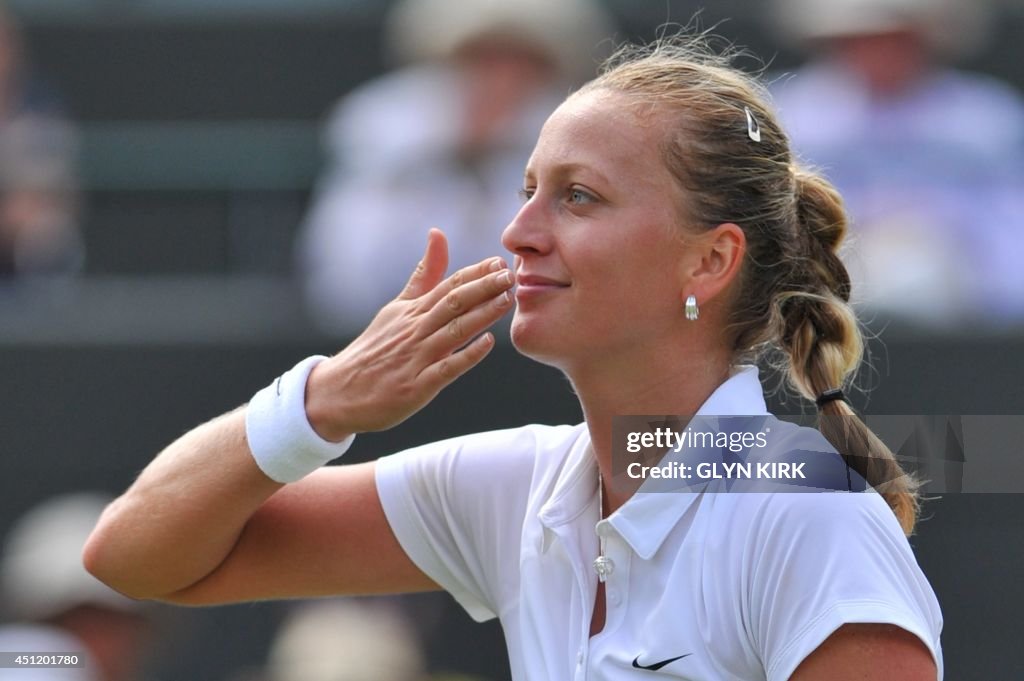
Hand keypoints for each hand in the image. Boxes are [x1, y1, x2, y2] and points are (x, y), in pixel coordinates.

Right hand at [305, 229, 513, 438]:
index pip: (447, 285)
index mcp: (411, 311)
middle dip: (483, 287)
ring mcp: (416, 358)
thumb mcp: (396, 308)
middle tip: (510, 274)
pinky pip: (446, 369)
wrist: (339, 391)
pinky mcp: (417, 386)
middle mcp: (415, 330)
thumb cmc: (375, 349)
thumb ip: (423, 275)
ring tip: (506, 300)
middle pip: (453, 303)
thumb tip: (438, 234)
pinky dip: (467, 356)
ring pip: (454, 331)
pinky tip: (488, 344)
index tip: (498, 261)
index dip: (474, 273)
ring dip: (481, 314)